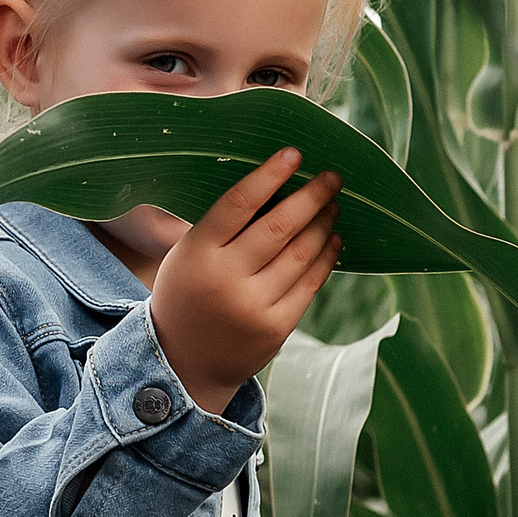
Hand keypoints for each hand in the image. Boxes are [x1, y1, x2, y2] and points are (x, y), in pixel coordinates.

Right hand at [150, 149, 342, 413]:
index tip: (294, 154)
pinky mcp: (276, 327)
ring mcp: (253, 306)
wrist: (184, 362)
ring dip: (323, 224)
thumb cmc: (189, 293)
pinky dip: (326, 257)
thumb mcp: (187, 256)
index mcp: (198, 252)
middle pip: (278, 227)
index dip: (268, 176)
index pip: (238, 204)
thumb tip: (278, 184)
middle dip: (311, 197)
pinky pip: (310, 284)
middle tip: (332, 176)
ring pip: (300, 254)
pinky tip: (333, 239)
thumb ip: (223, 227)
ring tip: (333, 205)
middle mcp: (225, 278)